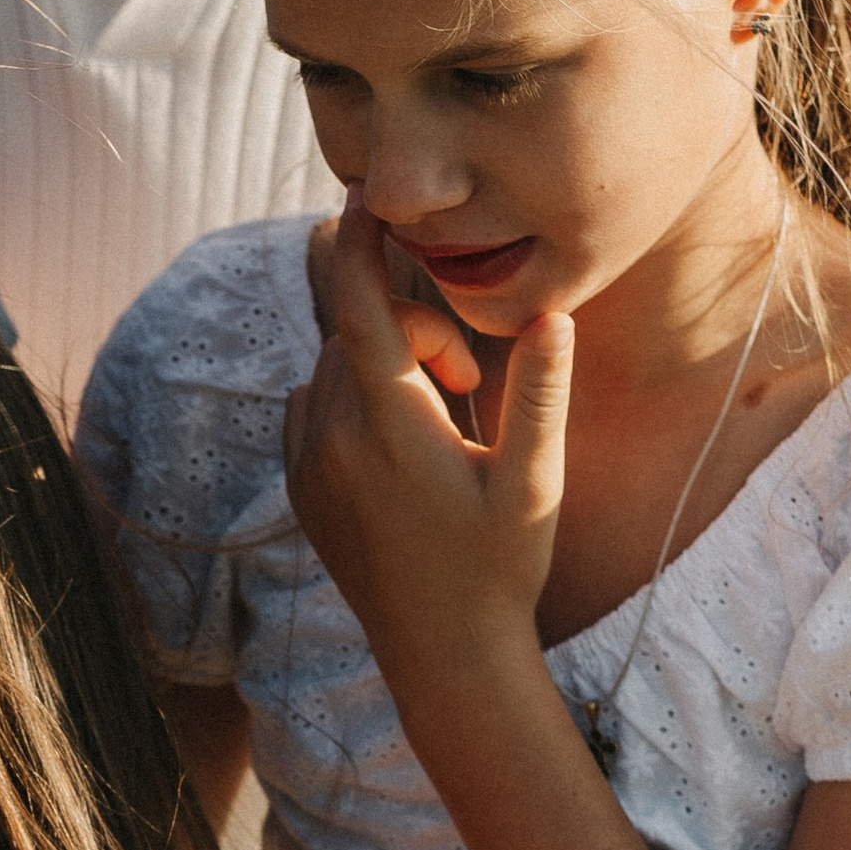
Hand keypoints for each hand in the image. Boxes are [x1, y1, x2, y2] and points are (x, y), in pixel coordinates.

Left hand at [284, 205, 571, 698]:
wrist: (442, 654)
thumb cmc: (501, 567)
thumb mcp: (535, 481)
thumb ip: (541, 394)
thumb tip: (551, 312)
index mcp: (390, 428)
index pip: (363, 308)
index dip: (363, 242)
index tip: (367, 195)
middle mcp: (332, 440)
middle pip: (357, 333)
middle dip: (412, 330)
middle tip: (467, 382)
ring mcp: (306, 466)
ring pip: (333, 367)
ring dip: (384, 365)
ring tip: (443, 420)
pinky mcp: (299, 487)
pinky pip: (311, 405)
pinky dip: (350, 396)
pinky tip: (400, 442)